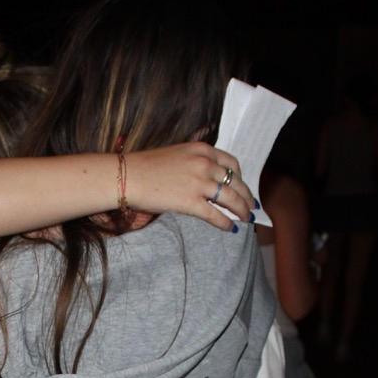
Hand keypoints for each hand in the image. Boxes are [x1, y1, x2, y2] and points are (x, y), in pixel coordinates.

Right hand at [127, 143, 255, 229]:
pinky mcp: (191, 202)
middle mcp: (204, 164)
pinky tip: (230, 228)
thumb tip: (206, 178)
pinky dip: (226, 223)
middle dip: (246, 196)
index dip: (240, 176)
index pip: (231, 163)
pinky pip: (216, 215)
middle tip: (251, 206)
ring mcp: (199, 183)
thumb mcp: (176, 153)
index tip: (242, 185)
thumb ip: (194, 161)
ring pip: (231, 199)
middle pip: (236, 182)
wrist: (127, 176)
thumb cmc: (145, 166)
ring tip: (245, 218)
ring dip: (241, 210)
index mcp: (201, 149)